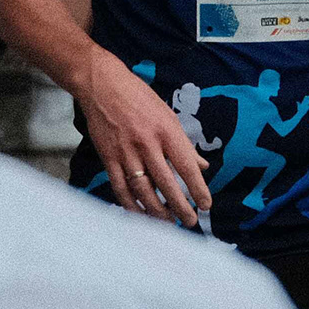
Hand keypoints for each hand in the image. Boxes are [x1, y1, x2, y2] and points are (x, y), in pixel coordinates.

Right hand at [75, 57, 211, 229]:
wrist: (102, 85)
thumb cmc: (139, 98)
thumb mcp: (168, 115)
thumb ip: (184, 144)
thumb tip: (202, 166)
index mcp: (166, 130)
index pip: (186, 166)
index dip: (197, 188)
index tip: (206, 205)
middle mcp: (147, 143)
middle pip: (165, 182)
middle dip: (179, 206)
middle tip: (189, 221)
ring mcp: (125, 151)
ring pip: (142, 189)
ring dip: (156, 210)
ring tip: (167, 223)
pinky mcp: (108, 157)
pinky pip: (120, 187)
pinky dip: (130, 204)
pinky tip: (140, 215)